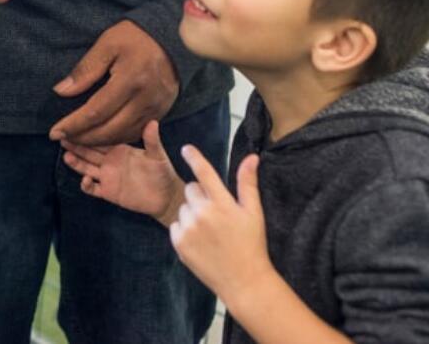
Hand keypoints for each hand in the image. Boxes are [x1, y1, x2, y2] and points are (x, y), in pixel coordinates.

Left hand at [49, 20, 178, 145]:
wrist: (173, 38)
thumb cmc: (136, 37)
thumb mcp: (107, 44)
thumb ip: (85, 69)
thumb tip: (61, 91)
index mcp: (130, 81)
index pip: (96, 111)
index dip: (74, 124)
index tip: (55, 132)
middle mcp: (144, 100)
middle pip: (109, 130)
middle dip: (83, 138)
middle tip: (63, 138)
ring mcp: (155, 109)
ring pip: (123, 136)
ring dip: (98, 142)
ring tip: (78, 139)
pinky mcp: (161, 112)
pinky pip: (136, 133)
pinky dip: (116, 138)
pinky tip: (102, 136)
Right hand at [61, 120, 184, 224]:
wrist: (165, 196)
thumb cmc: (162, 172)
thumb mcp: (157, 155)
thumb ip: (152, 140)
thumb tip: (153, 121)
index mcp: (119, 149)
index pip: (100, 139)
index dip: (87, 134)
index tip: (74, 126)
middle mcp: (110, 161)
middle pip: (88, 152)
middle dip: (75, 146)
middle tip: (62, 139)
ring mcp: (108, 177)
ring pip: (87, 168)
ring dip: (76, 163)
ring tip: (66, 156)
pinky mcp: (109, 192)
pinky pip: (93, 189)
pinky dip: (87, 185)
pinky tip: (85, 179)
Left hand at [170, 147, 273, 302]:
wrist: (243, 281)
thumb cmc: (251, 244)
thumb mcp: (253, 212)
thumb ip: (247, 183)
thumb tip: (251, 157)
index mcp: (222, 204)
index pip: (204, 172)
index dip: (194, 157)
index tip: (186, 148)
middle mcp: (202, 214)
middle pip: (191, 189)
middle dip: (201, 196)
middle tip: (216, 214)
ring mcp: (189, 229)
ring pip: (183, 208)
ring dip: (192, 214)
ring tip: (210, 231)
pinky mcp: (179, 243)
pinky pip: (175, 225)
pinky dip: (184, 230)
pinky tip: (200, 241)